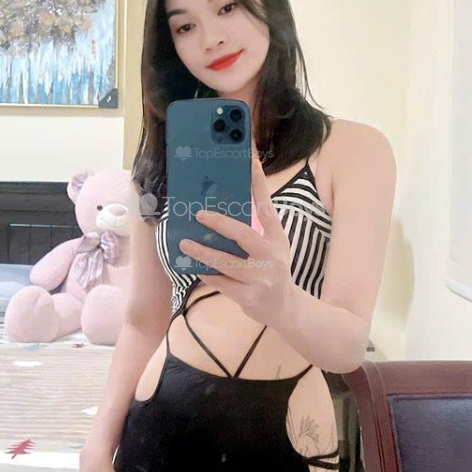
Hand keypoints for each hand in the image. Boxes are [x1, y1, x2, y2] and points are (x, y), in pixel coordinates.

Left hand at [178, 146, 295, 327]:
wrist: (286, 309)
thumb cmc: (272, 271)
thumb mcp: (272, 247)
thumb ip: (254, 231)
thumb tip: (220, 211)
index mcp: (277, 238)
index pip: (268, 207)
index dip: (259, 184)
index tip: (250, 161)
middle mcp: (272, 255)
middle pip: (243, 234)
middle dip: (219, 223)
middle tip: (199, 214)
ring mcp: (261, 277)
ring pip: (226, 262)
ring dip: (202, 252)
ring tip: (185, 244)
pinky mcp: (249, 296)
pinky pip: (221, 282)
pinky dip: (207, 274)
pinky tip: (196, 267)